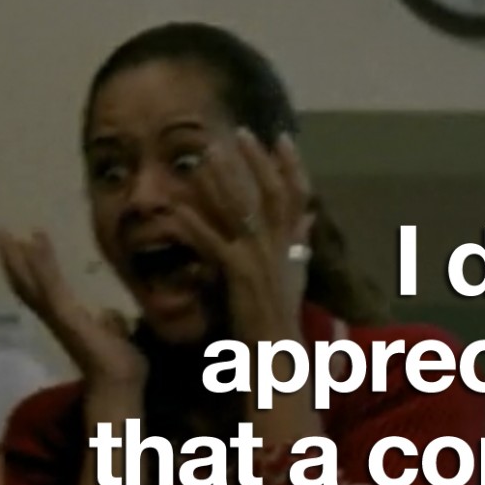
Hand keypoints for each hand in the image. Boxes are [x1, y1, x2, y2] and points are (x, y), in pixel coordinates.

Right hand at [0, 229, 147, 392]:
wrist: (120, 384)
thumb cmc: (120, 366)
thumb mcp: (115, 336)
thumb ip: (109, 323)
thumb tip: (110, 313)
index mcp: (66, 320)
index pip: (40, 290)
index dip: (28, 268)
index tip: (22, 244)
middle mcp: (54, 317)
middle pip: (25, 284)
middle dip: (11, 259)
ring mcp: (58, 316)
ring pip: (30, 282)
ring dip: (17, 256)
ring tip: (5, 232)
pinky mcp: (66, 315)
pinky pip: (50, 284)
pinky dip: (42, 263)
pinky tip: (35, 242)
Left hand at [173, 128, 314, 343]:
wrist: (277, 352)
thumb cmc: (282, 318)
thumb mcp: (296, 275)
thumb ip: (300, 244)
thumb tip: (308, 218)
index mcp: (292, 246)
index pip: (299, 197)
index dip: (292, 166)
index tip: (282, 138)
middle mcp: (280, 247)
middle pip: (271, 194)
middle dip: (256, 161)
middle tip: (238, 132)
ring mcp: (259, 260)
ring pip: (242, 211)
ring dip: (221, 181)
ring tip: (204, 156)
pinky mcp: (238, 275)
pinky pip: (213, 242)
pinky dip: (194, 224)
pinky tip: (176, 208)